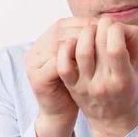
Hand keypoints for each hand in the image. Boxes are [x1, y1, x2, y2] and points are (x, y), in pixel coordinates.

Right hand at [24, 17, 96, 136]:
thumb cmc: (74, 84)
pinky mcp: (37, 78)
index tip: (101, 25)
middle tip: (102, 33)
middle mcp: (34, 51)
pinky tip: (90, 61)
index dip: (82, 23)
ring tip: (99, 45)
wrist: (61, 113)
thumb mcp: (78, 60)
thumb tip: (104, 24)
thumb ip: (83, 42)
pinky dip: (73, 60)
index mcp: (42, 42)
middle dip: (83, 31)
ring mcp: (33, 65)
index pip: (62, 24)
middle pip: (59, 31)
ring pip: (58, 45)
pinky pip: (56, 63)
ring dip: (80, 43)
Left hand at [57, 17, 137, 136]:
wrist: (112, 120)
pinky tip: (74, 42)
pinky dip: (66, 48)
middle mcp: (103, 83)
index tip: (116, 27)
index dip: (115, 28)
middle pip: (98, 44)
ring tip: (90, 30)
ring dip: (85, 33)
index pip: (115, 47)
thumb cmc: (128, 90)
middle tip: (103, 24)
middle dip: (101, 26)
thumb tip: (121, 24)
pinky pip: (63, 64)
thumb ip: (134, 43)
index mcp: (122, 79)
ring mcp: (85, 85)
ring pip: (80, 51)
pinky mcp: (72, 86)